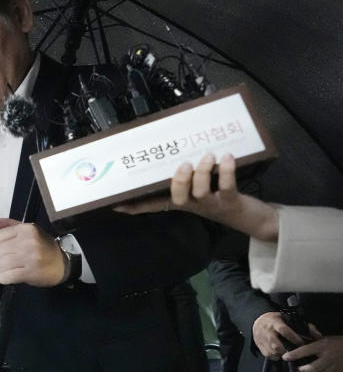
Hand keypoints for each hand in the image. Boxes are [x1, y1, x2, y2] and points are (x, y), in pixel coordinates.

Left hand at [0, 218, 65, 286]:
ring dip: (5, 268)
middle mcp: (28, 241)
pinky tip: (13, 276)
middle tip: (16, 259)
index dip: (3, 244)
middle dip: (4, 256)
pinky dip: (6, 278)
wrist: (63, 264)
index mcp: (27, 229)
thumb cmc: (44, 247)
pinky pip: (6, 277)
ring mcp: (29, 257)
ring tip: (16, 267)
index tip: (12, 248)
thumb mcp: (28, 231)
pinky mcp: (29, 273)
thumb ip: (7, 225)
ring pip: (1, 264)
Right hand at [114, 154, 279, 241]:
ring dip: (202, 172)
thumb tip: (178, 152)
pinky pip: (227, 187)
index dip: (136, 206)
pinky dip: (227, 171)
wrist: (253, 219)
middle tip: (184, 164)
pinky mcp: (231, 202)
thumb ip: (190, 176)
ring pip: (199, 191)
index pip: (154, 205)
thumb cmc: (223, 198)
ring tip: (208, 155)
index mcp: (183, 202)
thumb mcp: (202, 189)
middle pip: (177, 198)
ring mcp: (211, 204)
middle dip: (178, 181)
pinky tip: (227, 157)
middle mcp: (193, 205)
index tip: (117, 205)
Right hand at [252, 311, 304, 358]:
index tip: (301, 343)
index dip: (294, 338)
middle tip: (292, 352)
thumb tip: (318, 336)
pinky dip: (274, 356)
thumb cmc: (277, 320)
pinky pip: (267, 355)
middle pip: (276, 345)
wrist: (258, 320)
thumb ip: (305, 326)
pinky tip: (279, 353)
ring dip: (280, 354)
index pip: (284, 331)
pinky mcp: (258, 344)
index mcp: (275, 322)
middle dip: (285, 351)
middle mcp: (267, 331)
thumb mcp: (289, 319)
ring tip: (286, 353)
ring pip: (271, 352)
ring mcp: (261, 338)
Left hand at [284, 326, 342, 371]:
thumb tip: (307, 326)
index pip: (306, 350)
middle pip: (314, 367)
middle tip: (296, 370)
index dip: (295, 354)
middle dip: (303, 370)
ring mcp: (337, 367)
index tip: (285, 357)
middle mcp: (330, 357)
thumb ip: (315, 334)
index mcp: (324, 345)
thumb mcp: (327, 337)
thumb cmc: (339, 343)